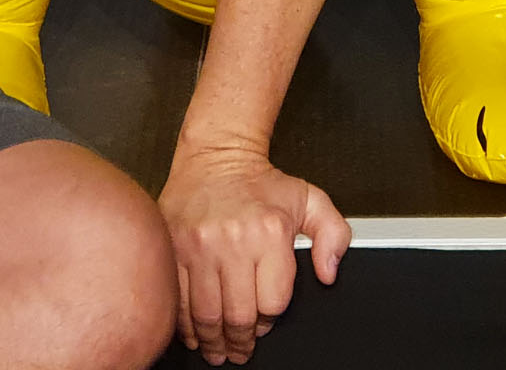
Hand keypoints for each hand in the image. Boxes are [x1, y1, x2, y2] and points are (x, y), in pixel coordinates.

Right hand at [160, 140, 349, 365]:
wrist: (215, 154)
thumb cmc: (260, 183)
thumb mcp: (309, 199)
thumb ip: (332, 234)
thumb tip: (330, 273)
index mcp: (269, 233)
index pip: (272, 302)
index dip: (271, 320)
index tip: (266, 322)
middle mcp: (233, 240)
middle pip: (238, 314)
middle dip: (241, 341)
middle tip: (240, 351)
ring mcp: (198, 245)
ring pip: (206, 314)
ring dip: (213, 340)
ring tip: (218, 349)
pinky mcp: (172, 247)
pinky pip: (178, 299)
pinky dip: (186, 323)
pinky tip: (194, 331)